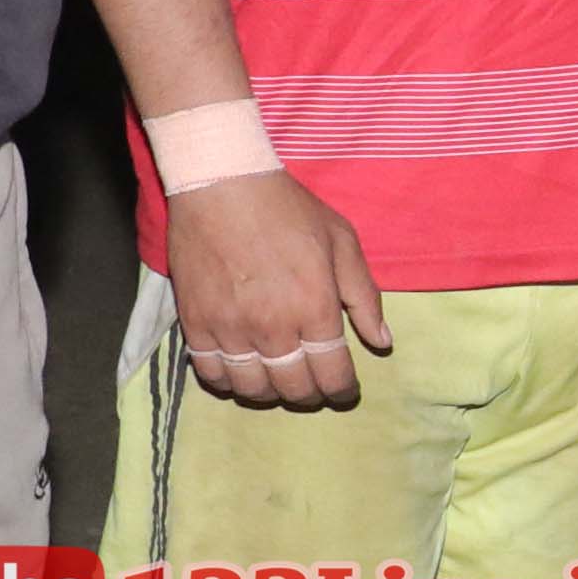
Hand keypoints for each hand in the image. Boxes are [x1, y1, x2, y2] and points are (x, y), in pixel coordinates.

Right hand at [165, 170, 389, 411]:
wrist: (221, 185)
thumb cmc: (288, 209)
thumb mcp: (342, 242)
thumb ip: (364, 296)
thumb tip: (382, 343)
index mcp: (315, 307)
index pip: (332, 373)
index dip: (342, 390)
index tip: (345, 391)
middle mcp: (273, 326)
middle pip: (294, 387)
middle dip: (310, 394)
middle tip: (314, 385)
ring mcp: (230, 328)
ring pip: (251, 388)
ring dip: (270, 392)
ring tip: (278, 380)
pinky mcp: (195, 323)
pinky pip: (210, 373)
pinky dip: (226, 381)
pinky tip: (239, 371)